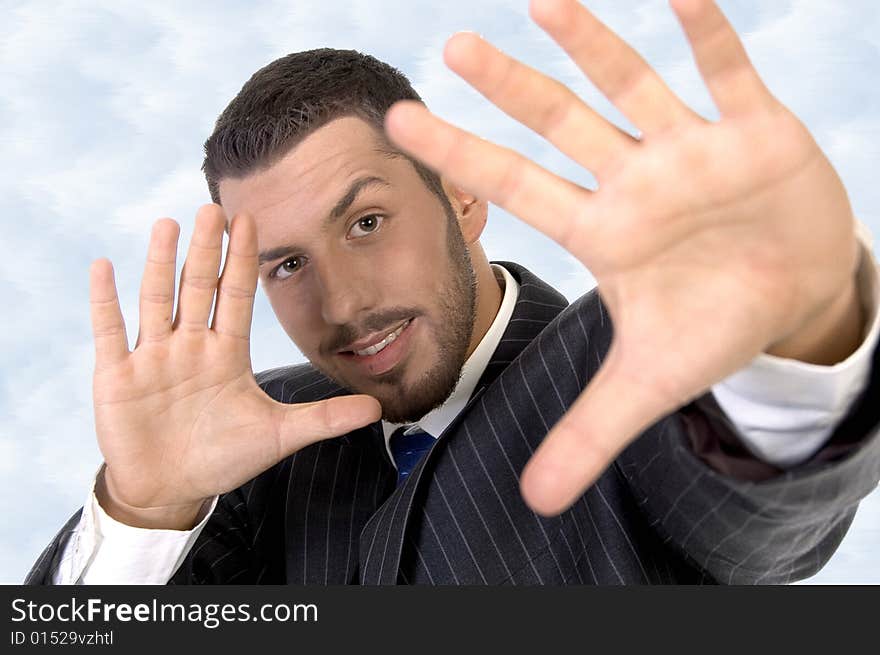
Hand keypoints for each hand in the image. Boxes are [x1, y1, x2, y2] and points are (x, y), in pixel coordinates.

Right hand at [90, 205, 379, 528]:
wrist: (171, 488)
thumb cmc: (222, 458)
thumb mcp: (278, 435)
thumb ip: (324, 419)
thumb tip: (378, 408)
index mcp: (227, 354)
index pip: (236, 297)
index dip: (242, 261)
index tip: (249, 221)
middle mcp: (191, 346)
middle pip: (199, 288)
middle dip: (207, 250)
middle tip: (213, 207)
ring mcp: (153, 357)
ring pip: (157, 300)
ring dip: (160, 264)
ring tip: (168, 224)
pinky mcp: (118, 375)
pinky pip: (110, 332)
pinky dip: (106, 301)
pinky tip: (104, 266)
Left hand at [384, 0, 861, 514]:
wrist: (795, 293)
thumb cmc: (713, 325)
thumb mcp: (648, 384)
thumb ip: (587, 434)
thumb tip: (532, 502)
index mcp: (605, 231)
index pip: (517, 187)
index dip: (461, 156)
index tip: (400, 121)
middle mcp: (636, 181)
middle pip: (561, 127)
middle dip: (511, 89)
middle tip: (451, 47)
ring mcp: (692, 150)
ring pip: (632, 86)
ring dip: (592, 45)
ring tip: (543, 1)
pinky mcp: (755, 132)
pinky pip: (727, 72)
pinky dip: (709, 36)